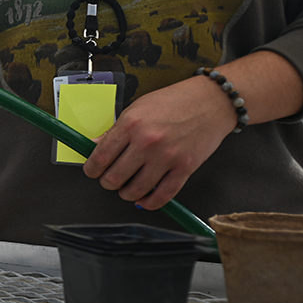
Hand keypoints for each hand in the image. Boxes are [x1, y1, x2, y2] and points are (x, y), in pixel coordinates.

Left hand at [82, 75, 232, 209]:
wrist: (211, 100)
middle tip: (109, 179)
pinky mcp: (185, 168)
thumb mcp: (137, 108)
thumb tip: (94, 146)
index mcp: (131, 124)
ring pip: (135, 190)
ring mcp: (167, 157)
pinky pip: (162, 196)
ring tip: (127, 188)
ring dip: (126, 194)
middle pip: (114, 178)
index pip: (100, 157)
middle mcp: (147, 142)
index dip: (91, 170)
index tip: (92, 172)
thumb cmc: (174, 101)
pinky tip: (144, 199)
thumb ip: (115, 131)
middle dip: (107, 183)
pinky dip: (149, 203)